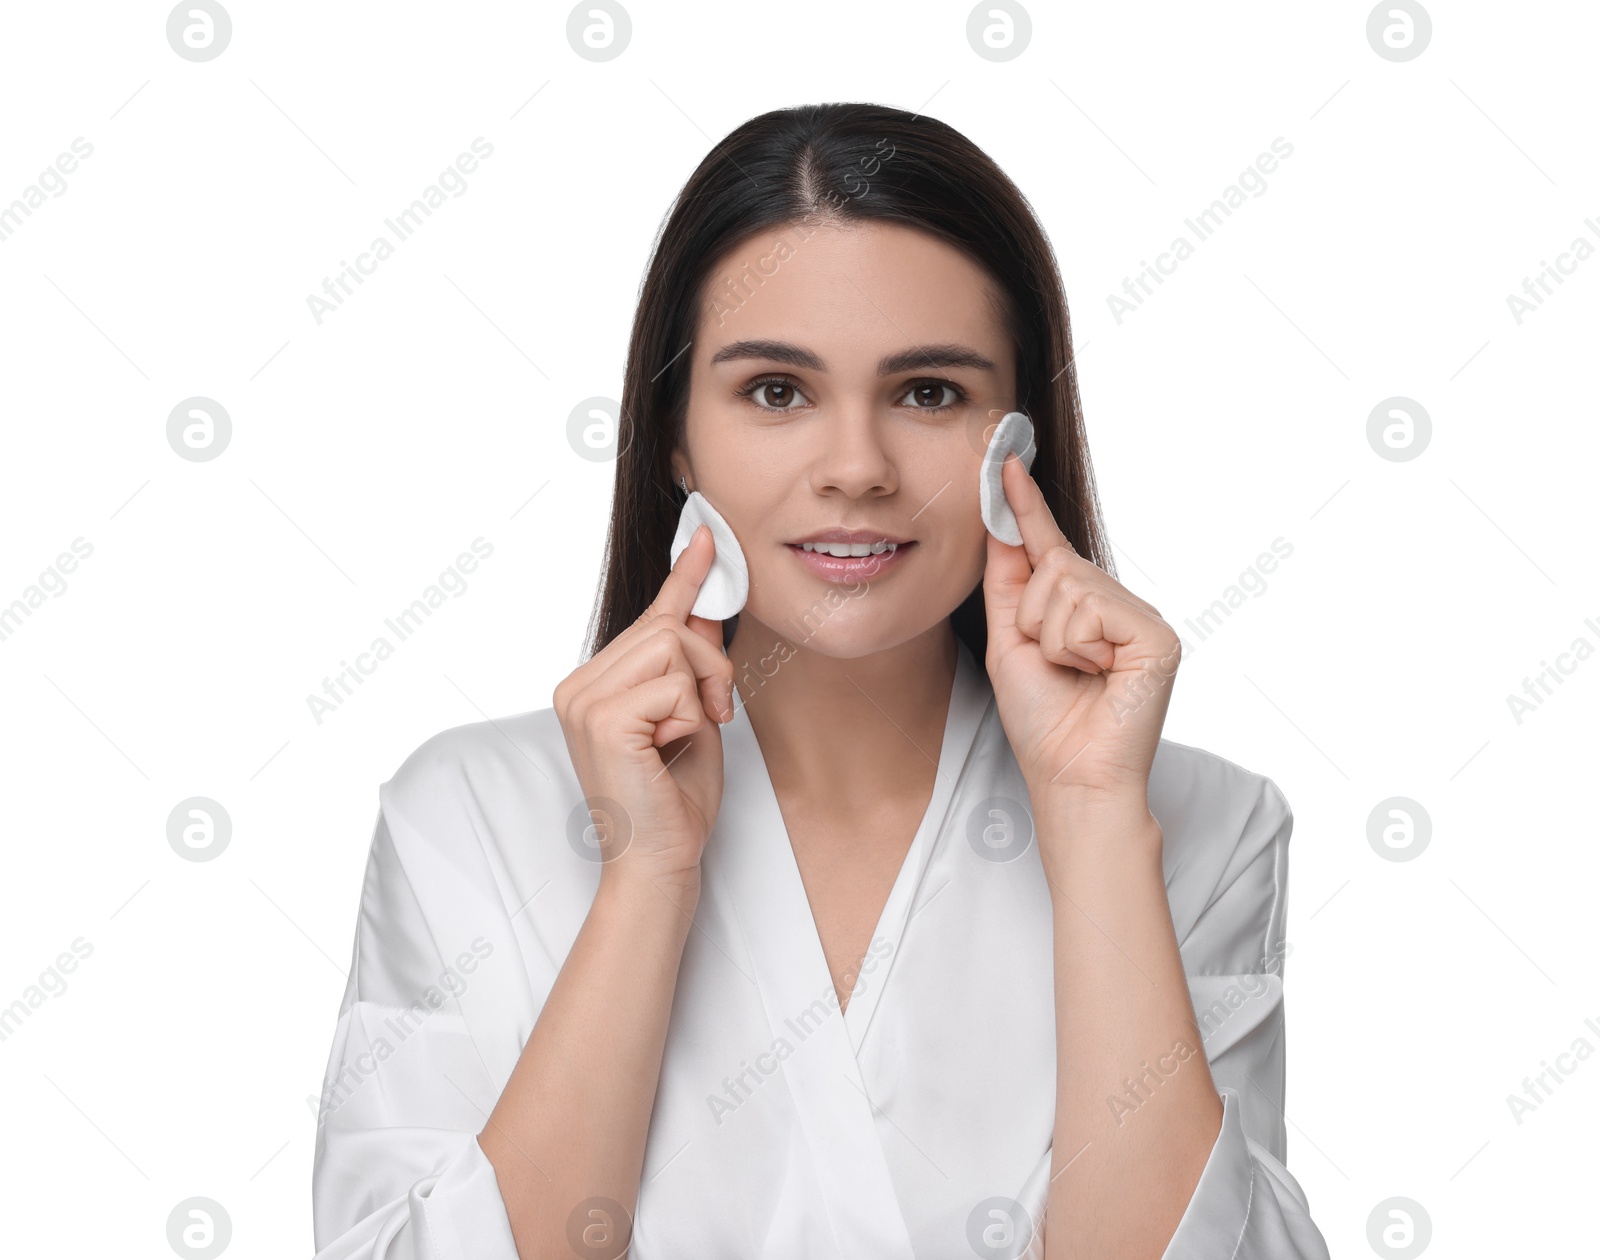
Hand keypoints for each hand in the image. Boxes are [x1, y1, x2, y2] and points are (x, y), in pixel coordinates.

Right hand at [551, 525, 733, 889]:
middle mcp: (579, 685)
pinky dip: (690, 718)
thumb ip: (692, 665)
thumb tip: (704, 608)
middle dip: (710, 667)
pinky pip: (674, 685)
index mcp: (594, 683)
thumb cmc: (675, 800)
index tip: (706, 536)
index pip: (649, 618)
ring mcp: (583, 699)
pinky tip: (669, 750)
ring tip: (687, 736)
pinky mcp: (601, 718)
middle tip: (715, 714)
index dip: (683, 577)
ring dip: (701, 693)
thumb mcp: (693, 716)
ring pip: (673, 647)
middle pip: (668, 627)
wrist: (659, 862)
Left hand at [981, 454, 1181, 808]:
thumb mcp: (1011, 641)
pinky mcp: (1157, 635)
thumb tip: (999, 521)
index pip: (1048, 545)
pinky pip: (1091, 611)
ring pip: (1068, 585)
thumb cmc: (1043, 721)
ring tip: (1076, 675)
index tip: (1005, 458)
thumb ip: (1007, 581)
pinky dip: (1078, 648)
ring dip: (1053, 638)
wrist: (1071, 777)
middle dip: (1033, 619)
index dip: (1026, 505)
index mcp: (1082, 607)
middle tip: (1053, 665)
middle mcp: (1116, 605)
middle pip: (1053, 565)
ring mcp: (1141, 618)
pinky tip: (1099, 677)